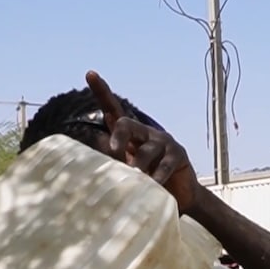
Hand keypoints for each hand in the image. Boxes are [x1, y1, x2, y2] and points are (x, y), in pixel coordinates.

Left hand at [85, 70, 201, 213]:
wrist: (178, 194)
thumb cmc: (147, 180)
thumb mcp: (127, 169)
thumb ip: (113, 159)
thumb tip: (95, 153)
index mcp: (129, 134)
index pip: (113, 109)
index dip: (102, 92)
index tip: (90, 74)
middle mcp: (145, 133)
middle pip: (127, 124)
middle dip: (119, 135)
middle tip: (114, 151)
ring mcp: (163, 142)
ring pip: (146, 149)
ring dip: (138, 164)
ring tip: (134, 177)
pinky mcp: (178, 155)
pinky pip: (165, 164)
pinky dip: (157, 175)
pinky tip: (153, 183)